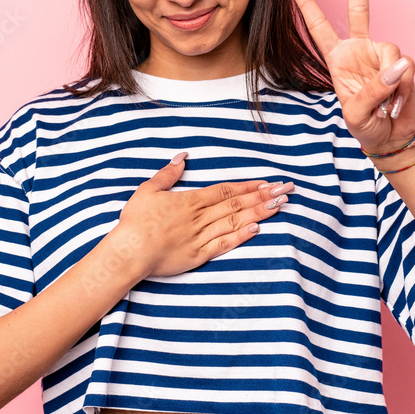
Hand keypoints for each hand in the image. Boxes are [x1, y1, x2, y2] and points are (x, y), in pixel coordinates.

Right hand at [111, 152, 292, 277]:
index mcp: (189, 200)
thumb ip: (167, 174)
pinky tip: (257, 229)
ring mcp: (201, 237)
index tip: (266, 182)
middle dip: (263, 196)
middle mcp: (199, 217)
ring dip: (258, 213)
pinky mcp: (198, 255)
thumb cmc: (135, 221)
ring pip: (235, 221)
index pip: (225, 190)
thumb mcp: (148, 190)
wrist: (129, 252)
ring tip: (280, 206)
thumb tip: (182, 157)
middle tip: (285, 190)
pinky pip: (224, 244)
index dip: (248, 186)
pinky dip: (241, 236)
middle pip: (236, 204)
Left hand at [286, 0, 414, 153]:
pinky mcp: (402, 64)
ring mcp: (381, 54)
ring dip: (391, 83)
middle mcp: (358, 49)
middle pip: (359, 6)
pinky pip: (406, 68)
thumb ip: (376, 88)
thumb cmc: (365, 126)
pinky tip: (396, 103)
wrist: (390, 137)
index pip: (317, 23)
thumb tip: (399, 64)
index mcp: (337, 57)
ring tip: (384, 105)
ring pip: (391, 51)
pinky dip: (403, 89)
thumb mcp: (358, 113)